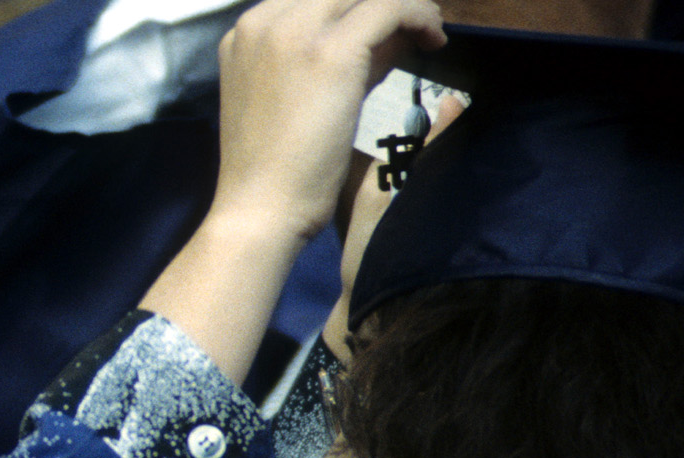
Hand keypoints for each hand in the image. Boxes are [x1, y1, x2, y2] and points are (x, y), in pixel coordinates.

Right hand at [139, 0, 445, 384]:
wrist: (259, 210)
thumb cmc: (276, 171)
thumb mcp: (299, 99)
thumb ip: (335, 60)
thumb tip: (389, 36)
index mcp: (247, 32)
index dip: (353, 11)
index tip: (384, 32)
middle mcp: (264, 21)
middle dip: (379, 7)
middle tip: (411, 32)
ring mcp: (294, 32)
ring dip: (402, 7)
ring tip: (427, 34)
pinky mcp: (329, 50)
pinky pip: (391, 7)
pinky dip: (420, 15)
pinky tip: (436, 41)